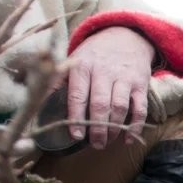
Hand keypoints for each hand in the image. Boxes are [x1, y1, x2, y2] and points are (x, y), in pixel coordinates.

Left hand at [66, 26, 153, 148]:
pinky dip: (135, 126)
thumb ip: (59, 80)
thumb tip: (41, 102)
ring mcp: (124, 79)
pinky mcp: (141, 85)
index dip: (76, 117)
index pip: (78, 95)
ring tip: (107, 141)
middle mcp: (104, 72)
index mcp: (83, 67)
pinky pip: (140, 109)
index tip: (75, 136)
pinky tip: (127, 138)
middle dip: (97, 128)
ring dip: (114, 129)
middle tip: (95, 144)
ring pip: (120, 108)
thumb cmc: (95, 54)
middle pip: (101, 105)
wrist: (126, 37)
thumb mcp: (74, 60)